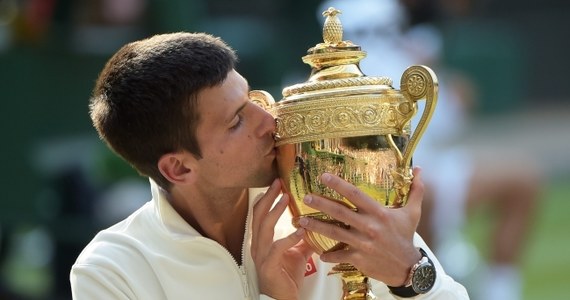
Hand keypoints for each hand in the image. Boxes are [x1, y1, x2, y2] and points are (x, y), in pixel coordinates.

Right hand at [251, 179, 314, 298]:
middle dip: (268, 198)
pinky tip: (299, 231)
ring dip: (275, 212)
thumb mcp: (296, 253)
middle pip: (258, 215)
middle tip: (278, 183)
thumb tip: (313, 225)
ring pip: (263, 228)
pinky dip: (288, 238)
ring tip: (286, 198)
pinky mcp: (268, 266)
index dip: (266, 198)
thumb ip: (301, 239)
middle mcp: (258, 245)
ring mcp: (261, 256)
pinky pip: (276, 249)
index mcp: (262, 240)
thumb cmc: (286, 277)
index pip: (259, 214)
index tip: (276, 183)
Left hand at [297, 167, 424, 286]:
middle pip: (340, 212)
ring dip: (316, 226)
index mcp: (379, 213)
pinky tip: (318, 252)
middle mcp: (369, 227)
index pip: (355, 194)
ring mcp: (362, 243)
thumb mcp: (413, 213)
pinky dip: (328, 255)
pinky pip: (339, 255)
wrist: (408, 267)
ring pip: (335, 233)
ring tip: (301, 220)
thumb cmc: (406, 237)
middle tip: (306, 197)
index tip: (323, 176)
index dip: (339, 184)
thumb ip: (415, 190)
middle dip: (321, 203)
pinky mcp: (358, 259)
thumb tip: (420, 168)